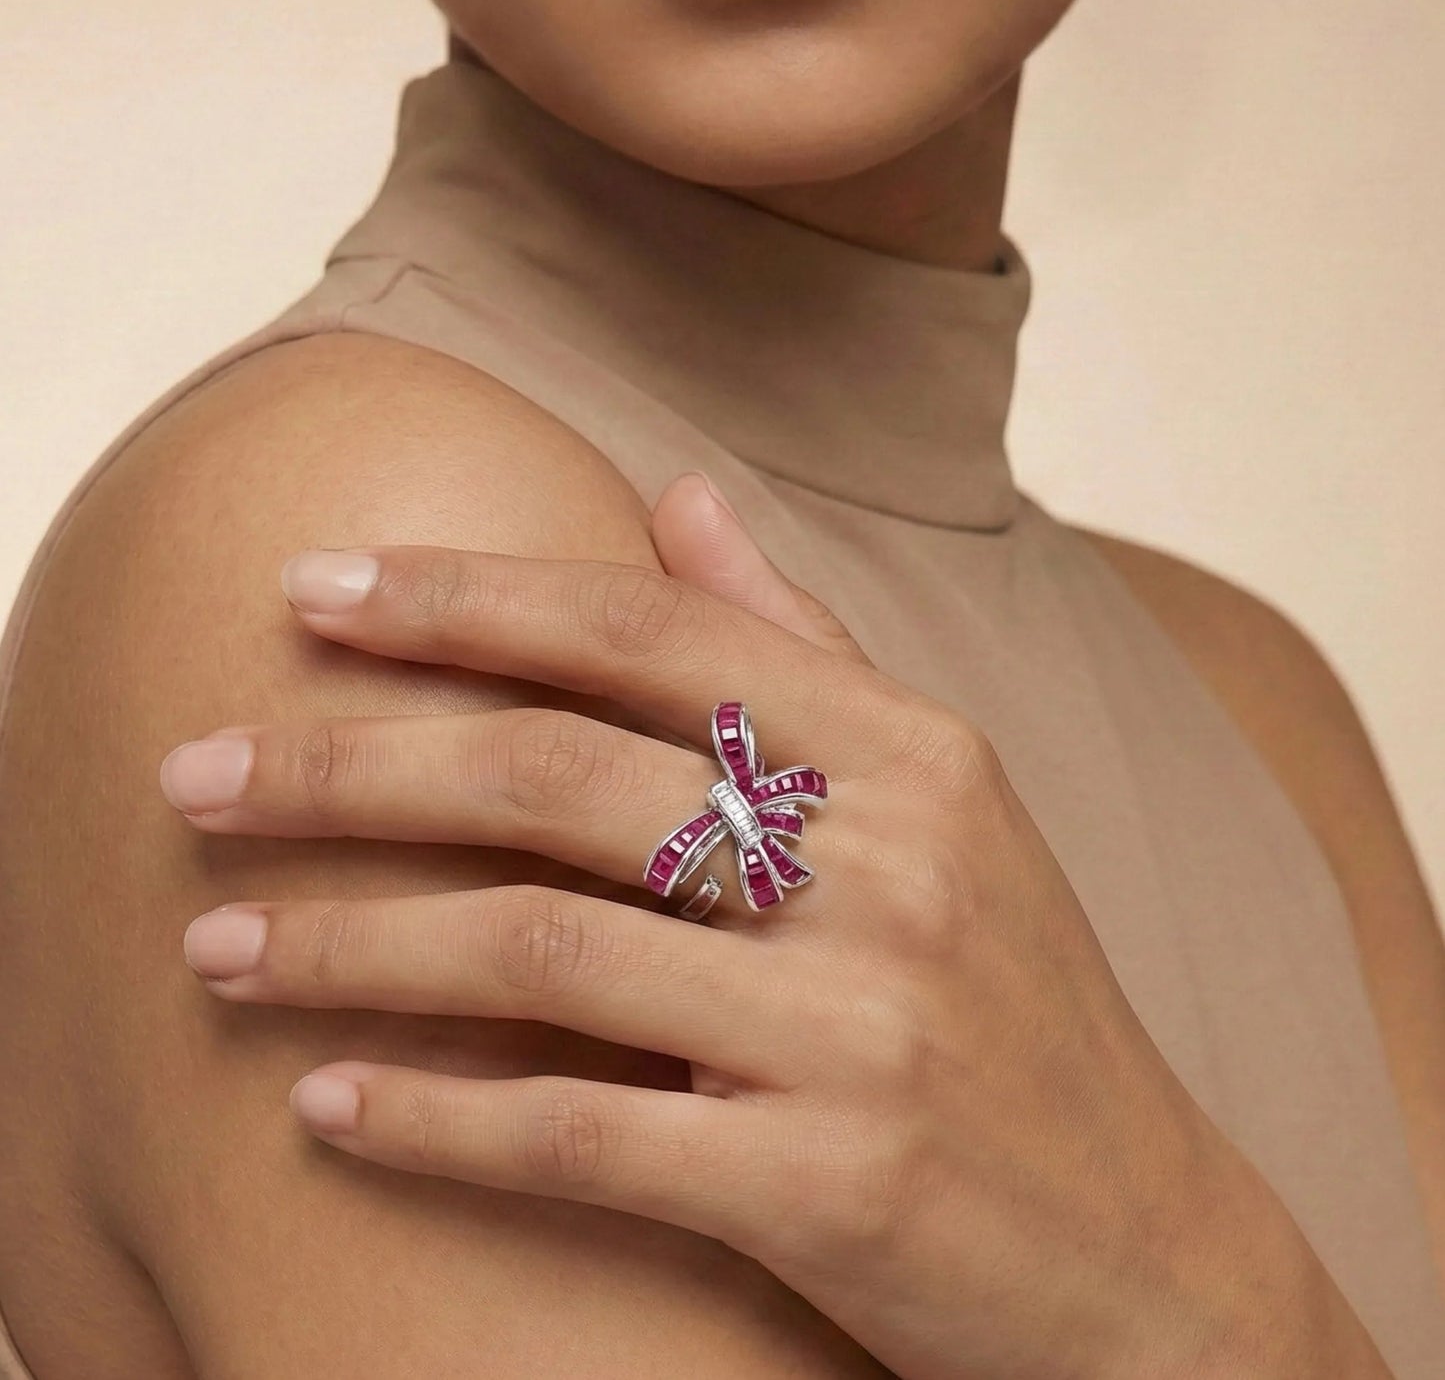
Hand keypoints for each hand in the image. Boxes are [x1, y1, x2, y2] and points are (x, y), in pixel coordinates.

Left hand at [159, 474, 1364, 1379]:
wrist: (1145, 1246)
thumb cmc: (1015, 1001)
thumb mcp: (938, 798)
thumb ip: (800, 641)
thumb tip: (678, 493)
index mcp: (907, 750)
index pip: (642, 632)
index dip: (462, 600)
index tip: (308, 590)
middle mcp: (890, 863)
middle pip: (555, 775)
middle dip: (347, 765)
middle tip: (192, 772)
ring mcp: (864, 1023)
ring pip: (539, 948)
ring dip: (350, 946)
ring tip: (217, 947)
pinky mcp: (833, 1183)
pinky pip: (580, 1133)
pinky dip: (435, 1118)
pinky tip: (329, 1105)